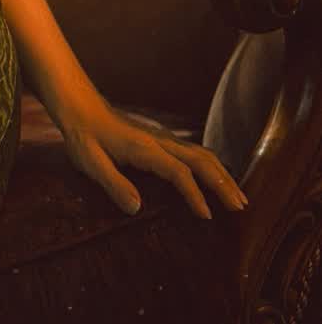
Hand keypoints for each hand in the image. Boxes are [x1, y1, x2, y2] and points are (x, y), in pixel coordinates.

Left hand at [54, 93, 249, 220]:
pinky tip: (219, 178)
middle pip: (202, 161)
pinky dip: (214, 167)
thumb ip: (113, 184)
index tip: (207, 215)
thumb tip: (136, 209)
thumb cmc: (84, 136)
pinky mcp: (163, 140)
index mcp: (145, 148)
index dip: (194, 194)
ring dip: (223, 175)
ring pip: (203, 154)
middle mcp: (161, 141)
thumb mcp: (90, 162)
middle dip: (223, 184)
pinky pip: (196, 152)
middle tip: (240, 208)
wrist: (82, 108)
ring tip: (239, 197)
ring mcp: (164, 138)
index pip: (178, 171)